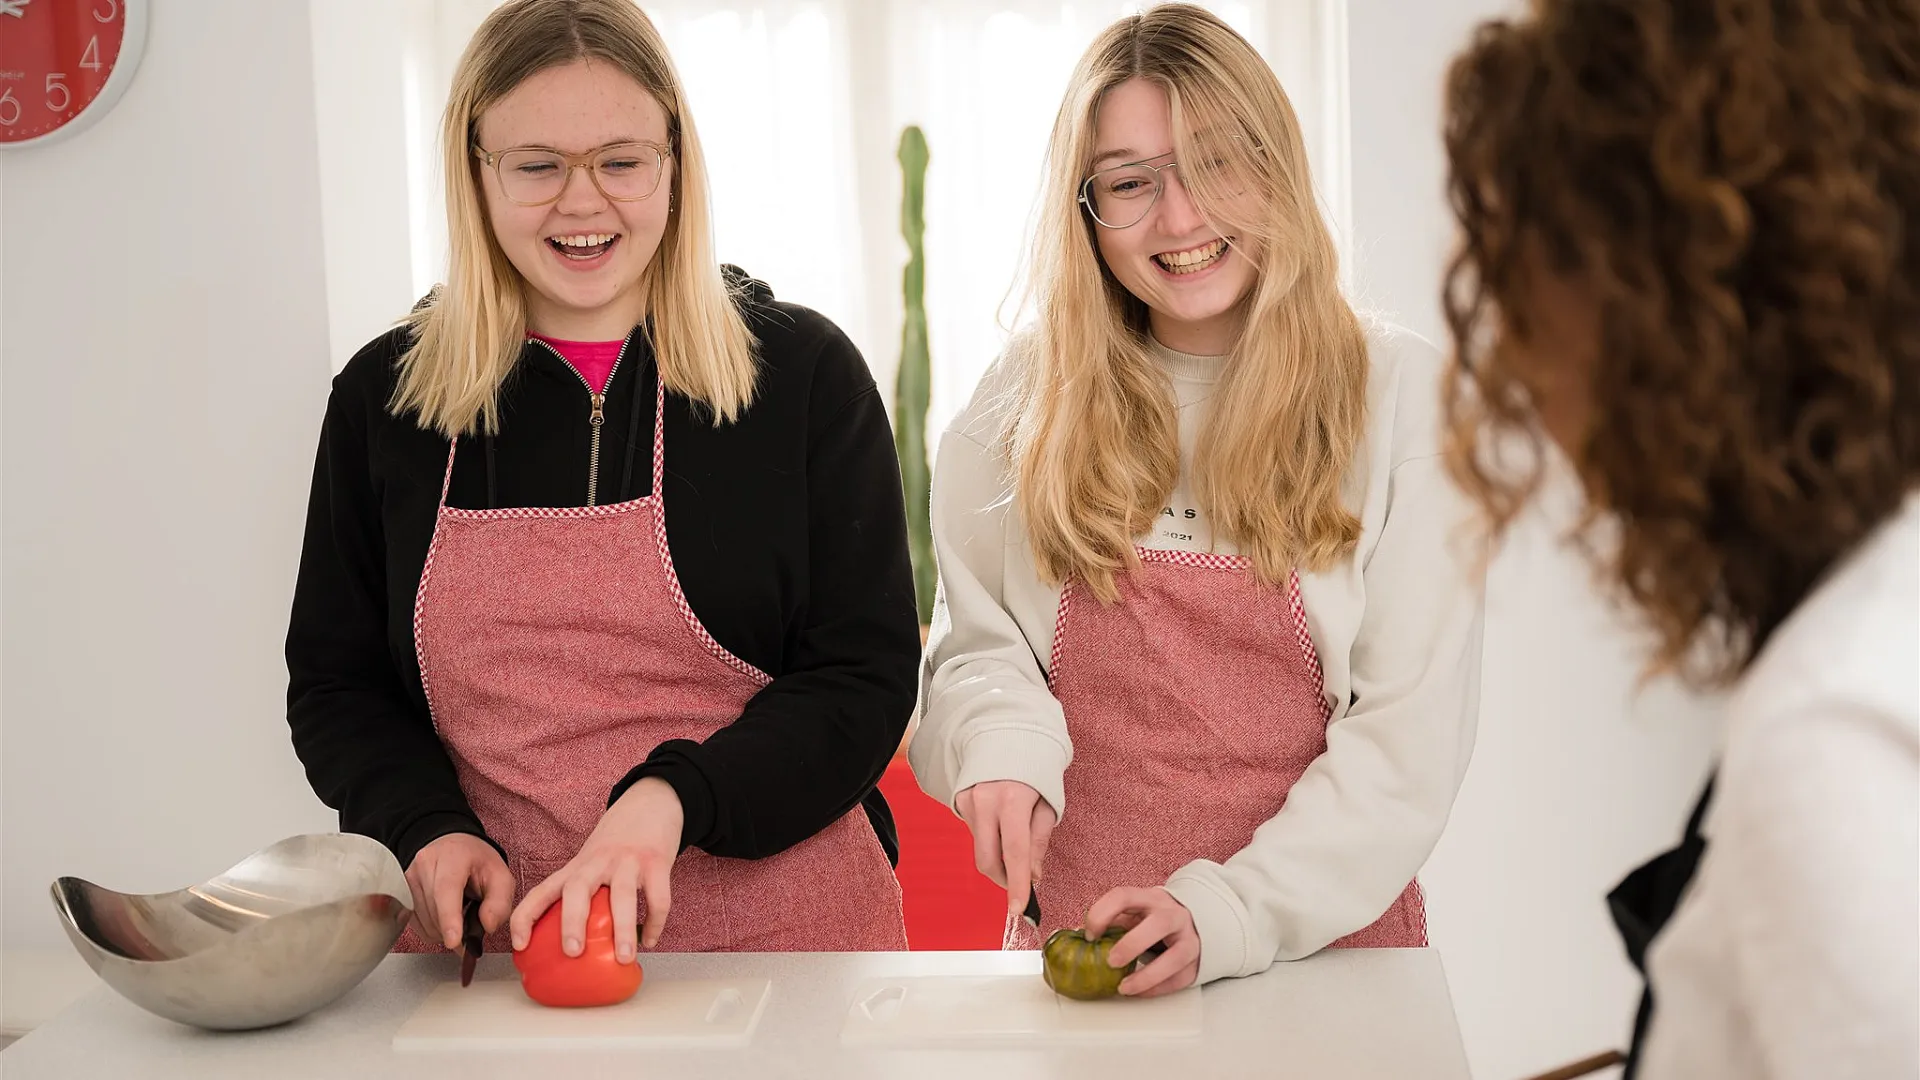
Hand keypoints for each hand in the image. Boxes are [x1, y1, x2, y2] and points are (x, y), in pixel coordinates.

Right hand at [404, 832, 513, 950]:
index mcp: (453, 856)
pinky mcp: (401, 890)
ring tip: (458, 914)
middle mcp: (426, 863)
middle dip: (452, 929)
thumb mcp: (501, 878)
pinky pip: (414, 923)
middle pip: (433, 909)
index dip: (449, 918)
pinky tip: (443, 916)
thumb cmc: (477, 862)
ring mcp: (409, 876)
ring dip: (442, 930)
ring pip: (422, 920)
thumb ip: (500, 903)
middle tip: (470, 928)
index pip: (446, 889)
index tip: (454, 941)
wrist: (455, 848)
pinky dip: (431, 928)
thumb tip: (487, 926)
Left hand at [509, 777, 682, 961]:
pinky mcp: (657, 862)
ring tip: (623, 957)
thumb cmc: (618, 842)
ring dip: (622, 928)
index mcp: (577, 866)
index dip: (526, 917)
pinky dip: (655, 923)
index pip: (543, 890)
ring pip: (622, 895)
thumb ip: (585, 893)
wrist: (651, 802)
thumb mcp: (592, 860)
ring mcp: (628, 860)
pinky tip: (650, 940)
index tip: (519, 944)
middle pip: (577, 888)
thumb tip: (575, 946)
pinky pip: (658, 897)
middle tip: (573, 952)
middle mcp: (598, 862)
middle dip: (572, 921)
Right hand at [954, 780, 1056, 919]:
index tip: (1018, 909)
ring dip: (998, 858)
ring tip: (1014, 840)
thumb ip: (1039, 841)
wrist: (1006, 737)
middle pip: (987, 859)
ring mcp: (968, 802)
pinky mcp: (959, 801)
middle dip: (1004, 879)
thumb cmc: (1035, 772)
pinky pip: (974, 834)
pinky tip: (1000, 823)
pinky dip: (990, 840)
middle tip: (1020, 883)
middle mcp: (985, 801)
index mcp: (1013, 800)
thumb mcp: (1048, 804)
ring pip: (980, 849)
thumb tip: (1033, 876)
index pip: (1014, 852)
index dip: (1017, 884)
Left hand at [1085, 886, 1200, 996]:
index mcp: (1151, 899)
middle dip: (1133, 944)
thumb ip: (1112, 922)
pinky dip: (1157, 989)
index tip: (1090, 935)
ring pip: (1177, 956)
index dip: (1103, 913)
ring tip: (1124, 988)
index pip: (1124, 896)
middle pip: (1160, 924)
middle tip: (1111, 961)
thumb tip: (1080, 937)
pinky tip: (1139, 992)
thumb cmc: (1154, 919)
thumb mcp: (1134, 912)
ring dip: (1148, 975)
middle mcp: (1173, 915)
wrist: (1194, 923)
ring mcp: (1189, 939)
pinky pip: (1179, 978)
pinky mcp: (1195, 962)